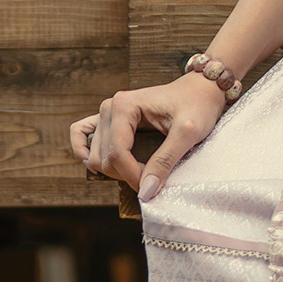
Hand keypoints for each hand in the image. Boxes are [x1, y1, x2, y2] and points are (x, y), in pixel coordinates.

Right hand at [68, 74, 226, 201]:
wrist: (201, 90)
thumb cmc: (198, 106)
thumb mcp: (188, 133)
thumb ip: (165, 161)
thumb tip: (145, 191)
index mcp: (124, 106)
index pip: (116, 153)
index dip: (132, 176)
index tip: (152, 187)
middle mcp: (109, 107)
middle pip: (103, 158)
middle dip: (125, 174)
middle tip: (151, 178)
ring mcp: (106, 113)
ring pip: (94, 155)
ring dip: (112, 170)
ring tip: (139, 171)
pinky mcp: (108, 119)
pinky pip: (81, 135)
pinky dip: (86, 152)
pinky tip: (101, 165)